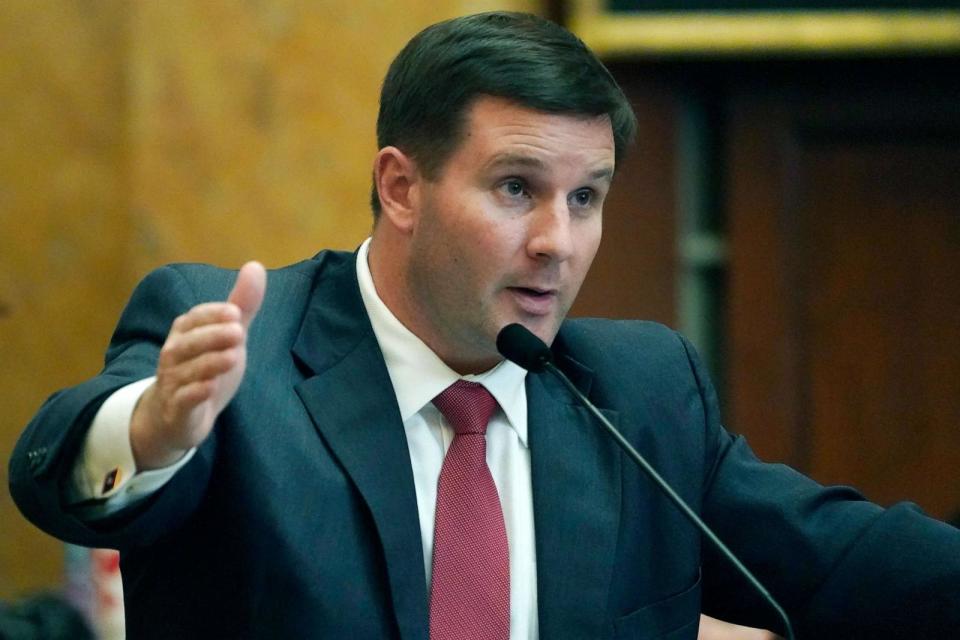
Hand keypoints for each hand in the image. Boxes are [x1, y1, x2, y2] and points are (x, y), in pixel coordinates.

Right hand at [130, 262, 266, 469]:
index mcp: (185, 333)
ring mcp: (173, 383)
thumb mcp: (227, 335)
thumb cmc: (203, 367)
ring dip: (209, 363)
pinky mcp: (177, 410)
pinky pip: (182, 400)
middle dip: (212, 336)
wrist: (175, 417)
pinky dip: (194, 394)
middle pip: (189, 343)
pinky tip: (210, 388)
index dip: (214, 315)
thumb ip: (242, 305)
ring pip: (186, 371)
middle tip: (239, 331)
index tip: (236, 312)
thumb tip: (255, 265)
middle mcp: (174, 355)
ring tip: (233, 356)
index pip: (195, 318)